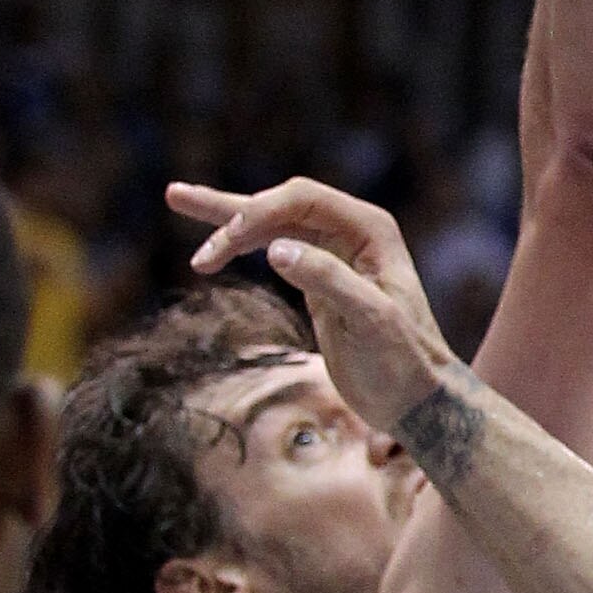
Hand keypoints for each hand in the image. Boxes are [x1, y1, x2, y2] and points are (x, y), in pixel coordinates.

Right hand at [167, 178, 454, 439]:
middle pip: (281, 203)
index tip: (227, 244)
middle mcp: (351, 231)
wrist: (416, 396)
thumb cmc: (402, 360)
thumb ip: (328, 281)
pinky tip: (214, 237)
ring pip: (271, 221)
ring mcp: (332, 251)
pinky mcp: (315, 275)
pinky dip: (240, 241)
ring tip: (176, 196)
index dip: (260, 213)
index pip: (302, 200)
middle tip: (195, 242)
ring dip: (226, 218)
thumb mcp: (370, 321)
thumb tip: (275, 250)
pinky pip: (271, 246)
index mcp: (369, 229)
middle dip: (235, 217)